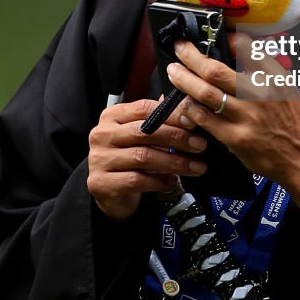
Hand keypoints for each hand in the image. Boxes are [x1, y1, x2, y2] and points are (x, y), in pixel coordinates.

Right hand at [87, 97, 208, 219]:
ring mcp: (99, 159)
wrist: (108, 190)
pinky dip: (158, 181)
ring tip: (195, 166)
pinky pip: (136, 180)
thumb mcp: (140, 135)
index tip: (193, 123)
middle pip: (144, 132)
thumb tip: (187, 109)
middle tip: (199, 145)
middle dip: (177, 138)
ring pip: (143, 157)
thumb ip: (157, 121)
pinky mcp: (101, 183)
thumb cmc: (128, 157)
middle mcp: (101, 135)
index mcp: (111, 116)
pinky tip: (172, 181)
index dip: (171, 115)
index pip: (144, 109)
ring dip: (174, 162)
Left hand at [166, 34, 299, 211]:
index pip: (244, 46)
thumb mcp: (287, 86)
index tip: (209, 36)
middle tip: (180, 49)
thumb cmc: (293, 122)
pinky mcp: (236, 138)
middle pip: (215, 70)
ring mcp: (246, 116)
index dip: (222, 38)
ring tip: (173, 72)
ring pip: (205, 93)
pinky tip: (185, 103)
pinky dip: (191, 108)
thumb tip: (236, 48)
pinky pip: (205, 119)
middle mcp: (259, 94)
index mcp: (273, 76)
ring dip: (184, 80)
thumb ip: (264, 68)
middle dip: (191, 56)